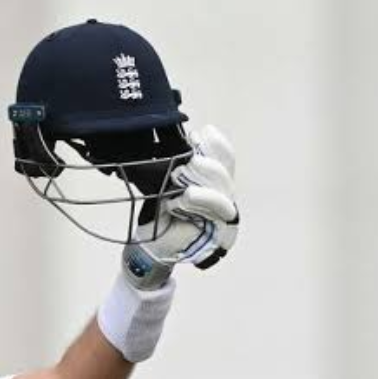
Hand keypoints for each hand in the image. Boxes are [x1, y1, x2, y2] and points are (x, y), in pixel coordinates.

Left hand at [122, 125, 240, 288]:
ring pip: (221, 186)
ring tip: (178, 176)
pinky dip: (199, 199)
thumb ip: (175, 166)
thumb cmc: (160, 215)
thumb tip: (175, 140)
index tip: (200, 132)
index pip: (223, 157)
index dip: (215, 143)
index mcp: (212, 182)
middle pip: (223, 169)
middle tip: (184, 160)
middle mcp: (222, 195)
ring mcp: (224, 212)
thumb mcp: (166, 186)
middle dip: (204, 160)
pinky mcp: (222, 230)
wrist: (153, 246)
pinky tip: (182, 197)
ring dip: (200, 177)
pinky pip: (217, 208)